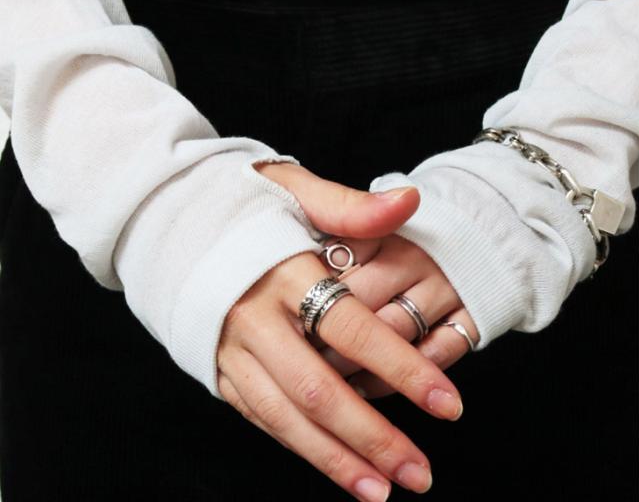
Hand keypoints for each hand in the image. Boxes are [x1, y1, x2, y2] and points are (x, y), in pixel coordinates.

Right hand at [216, 162, 463, 500]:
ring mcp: (230, 349)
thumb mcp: (292, 189)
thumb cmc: (240, 203)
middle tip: (421, 474)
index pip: (350, 328)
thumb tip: (411, 200)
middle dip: (372, 437)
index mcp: (280, 271)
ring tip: (384, 490)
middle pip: (318, 389)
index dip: (401, 367)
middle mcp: (253, 318)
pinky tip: (335, 467)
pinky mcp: (218, 369)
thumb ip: (350, 206)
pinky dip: (300, 447)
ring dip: (336, 459)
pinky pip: (261, 416)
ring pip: (286, 417)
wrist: (168, 221)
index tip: (448, 402)